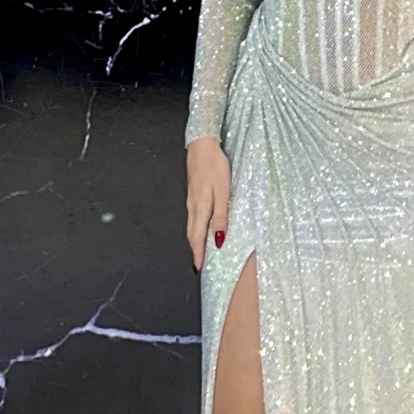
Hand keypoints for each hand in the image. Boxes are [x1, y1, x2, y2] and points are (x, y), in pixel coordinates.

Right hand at [185, 135, 230, 272]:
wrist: (202, 145)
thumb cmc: (215, 166)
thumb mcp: (223, 192)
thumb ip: (221, 216)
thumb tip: (218, 240)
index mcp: (201, 208)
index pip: (198, 237)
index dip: (198, 253)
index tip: (198, 268)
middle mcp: (193, 206)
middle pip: (192, 233)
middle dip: (194, 250)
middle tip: (197, 264)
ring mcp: (191, 199)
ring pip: (190, 225)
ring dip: (194, 239)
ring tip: (198, 250)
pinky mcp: (192, 192)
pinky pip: (192, 216)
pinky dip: (194, 227)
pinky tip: (199, 227)